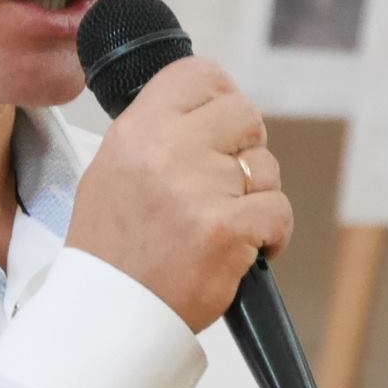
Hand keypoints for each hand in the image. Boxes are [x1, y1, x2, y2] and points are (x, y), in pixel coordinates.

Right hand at [66, 56, 292, 332]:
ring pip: (266, 167)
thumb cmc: (112, 249)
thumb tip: (206, 112)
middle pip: (244, 113)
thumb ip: (157, 134)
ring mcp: (200, 188)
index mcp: (137, 130)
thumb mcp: (112, 170)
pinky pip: (278, 210)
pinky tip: (245, 249)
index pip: (198, 74)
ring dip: (257, 195)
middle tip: (229, 180)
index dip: (221, 94)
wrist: (109, 313)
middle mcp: (168, 149)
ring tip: (224, 222)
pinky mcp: (228, 228)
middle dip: (247, 147)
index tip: (225, 119)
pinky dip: (271, 234)